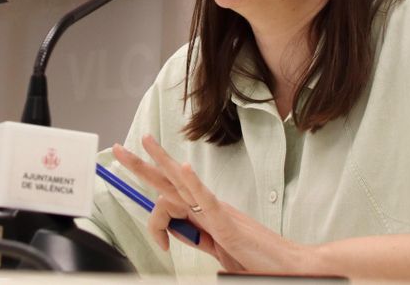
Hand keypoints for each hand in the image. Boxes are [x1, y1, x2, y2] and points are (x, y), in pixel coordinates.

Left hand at [113, 135, 306, 273]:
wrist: (289, 266)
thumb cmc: (257, 260)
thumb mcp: (219, 251)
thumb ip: (199, 239)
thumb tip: (177, 233)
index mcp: (206, 214)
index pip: (171, 204)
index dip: (156, 221)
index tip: (160, 244)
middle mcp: (209, 207)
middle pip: (170, 181)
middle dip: (143, 165)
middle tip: (120, 149)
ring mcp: (218, 212)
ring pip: (182, 182)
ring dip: (161, 162)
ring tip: (144, 143)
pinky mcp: (227, 222)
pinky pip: (205, 199)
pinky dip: (193, 182)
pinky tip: (182, 167)